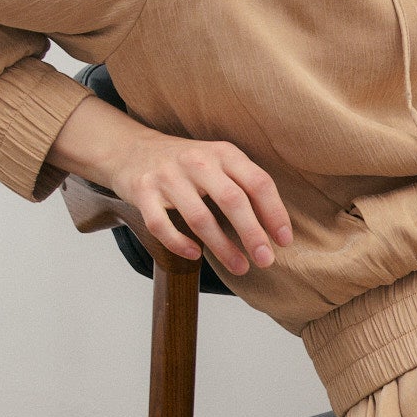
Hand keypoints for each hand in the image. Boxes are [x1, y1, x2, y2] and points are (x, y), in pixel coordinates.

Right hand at [46, 95, 292, 277]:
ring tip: (240, 267)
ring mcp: (168, 176)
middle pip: (232, 200)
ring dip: (222, 248)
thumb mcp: (219, 163)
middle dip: (252, 234)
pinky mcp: (142, 192)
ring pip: (199, 218)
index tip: (284, 241)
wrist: (131, 149)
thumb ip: (245, 186)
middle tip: (266, 260)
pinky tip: (195, 255)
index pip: (258, 182)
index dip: (275, 213)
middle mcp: (197, 161)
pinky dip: (180, 243)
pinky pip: (162, 225)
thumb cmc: (187, 165)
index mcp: (223, 153)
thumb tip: (275, 229)